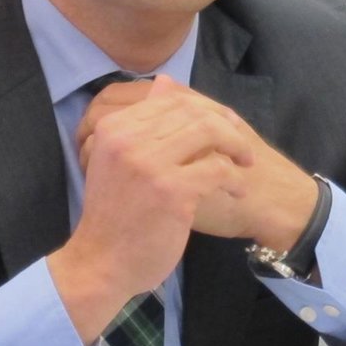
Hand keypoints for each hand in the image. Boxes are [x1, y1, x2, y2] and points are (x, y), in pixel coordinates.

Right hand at [49, 75, 253, 343]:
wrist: (100, 263)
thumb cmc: (115, 214)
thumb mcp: (119, 159)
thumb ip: (143, 123)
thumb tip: (165, 81)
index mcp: (114, 127)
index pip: (170, 98)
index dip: (207, 109)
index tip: (226, 126)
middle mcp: (127, 138)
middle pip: (192, 110)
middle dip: (226, 125)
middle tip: (242, 146)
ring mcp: (149, 163)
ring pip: (209, 132)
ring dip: (235, 146)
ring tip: (245, 164)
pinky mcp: (170, 191)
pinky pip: (217, 169)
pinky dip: (234, 178)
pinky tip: (237, 190)